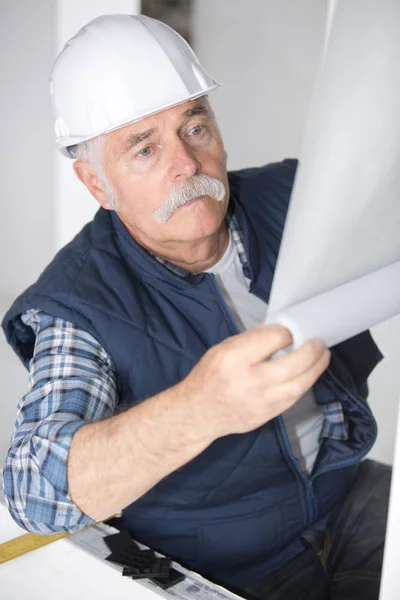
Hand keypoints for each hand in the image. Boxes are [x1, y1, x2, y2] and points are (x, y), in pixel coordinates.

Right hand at [178, 324, 329, 441]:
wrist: (198, 413)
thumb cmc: (209, 376)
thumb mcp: (223, 348)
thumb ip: (251, 338)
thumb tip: (277, 327)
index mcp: (234, 359)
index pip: (272, 339)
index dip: (286, 332)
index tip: (290, 331)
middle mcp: (249, 381)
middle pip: (292, 364)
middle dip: (311, 351)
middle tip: (318, 342)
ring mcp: (261, 402)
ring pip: (299, 385)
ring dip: (316, 368)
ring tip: (323, 356)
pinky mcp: (267, 416)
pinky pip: (293, 398)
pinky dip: (304, 384)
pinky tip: (309, 374)